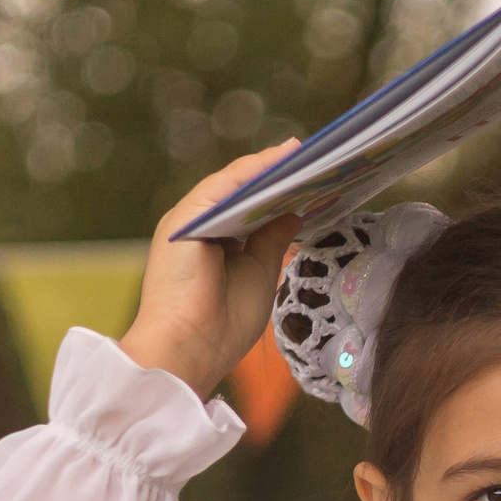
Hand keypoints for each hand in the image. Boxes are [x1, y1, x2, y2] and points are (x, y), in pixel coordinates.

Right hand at [121, 141, 305, 396]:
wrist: (188, 350)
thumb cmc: (223, 325)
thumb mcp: (260, 274)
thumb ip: (272, 240)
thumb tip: (293, 212)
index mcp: (214, 242)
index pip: (250, 207)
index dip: (280, 192)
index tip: (315, 178)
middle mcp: (199, 227)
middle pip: (242, 191)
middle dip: (278, 173)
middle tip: (317, 156)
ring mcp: (188, 221)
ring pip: (233, 183)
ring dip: (269, 165)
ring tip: (304, 150)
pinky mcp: (184, 218)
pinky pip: (222, 185)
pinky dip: (252, 171)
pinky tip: (281, 159)